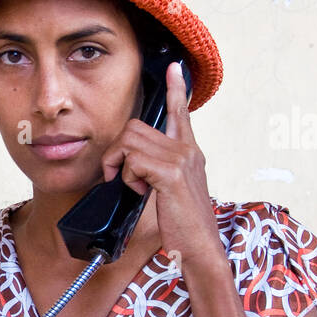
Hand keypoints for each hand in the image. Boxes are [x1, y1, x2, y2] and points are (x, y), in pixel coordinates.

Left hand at [98, 61, 225, 268]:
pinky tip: (140, 193)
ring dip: (120, 166)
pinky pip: (133, 161)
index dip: (175, 89)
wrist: (200, 248)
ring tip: (134, 187)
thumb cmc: (183, 225)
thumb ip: (157, 172)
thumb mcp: (171, 191)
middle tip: (118, 176)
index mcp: (188, 152)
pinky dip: (128, 178)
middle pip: (135, 128)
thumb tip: (132, 164)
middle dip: (116, 152)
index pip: (180, 112)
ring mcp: (181, 159)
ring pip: (130, 142)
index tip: (173, 68)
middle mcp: (187, 150)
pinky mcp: (171, 174)